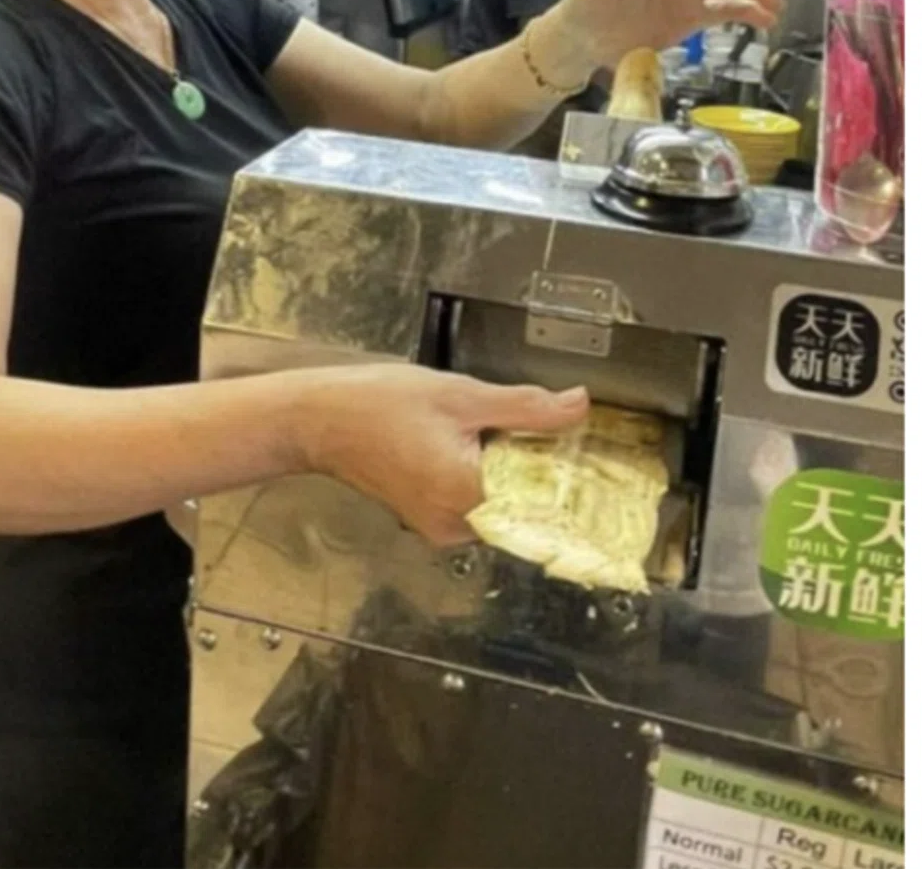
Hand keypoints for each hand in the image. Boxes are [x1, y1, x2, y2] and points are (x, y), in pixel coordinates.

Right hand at [292, 365, 590, 545]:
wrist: (318, 420)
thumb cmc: (377, 404)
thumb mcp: (462, 394)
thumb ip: (527, 407)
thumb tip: (578, 405)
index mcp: (465, 494)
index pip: (544, 501)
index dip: (576, 479)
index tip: (604, 463)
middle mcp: (456, 524)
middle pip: (528, 505)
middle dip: (550, 472)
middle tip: (567, 436)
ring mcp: (442, 527)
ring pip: (506, 505)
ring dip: (520, 474)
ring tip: (522, 434)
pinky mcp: (433, 520)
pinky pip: (481, 504)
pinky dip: (494, 479)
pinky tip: (491, 446)